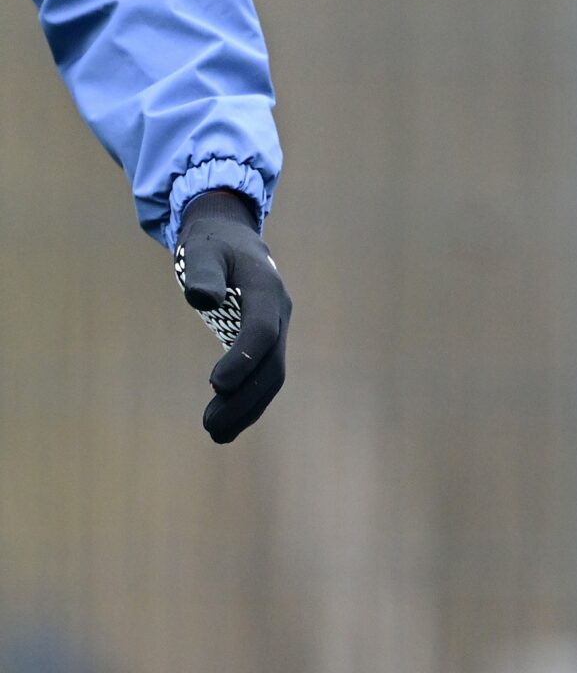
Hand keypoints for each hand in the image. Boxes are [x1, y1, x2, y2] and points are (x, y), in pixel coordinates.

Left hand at [173, 189, 290, 442]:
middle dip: (244, 399)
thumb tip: (201, 299)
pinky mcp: (267, 342)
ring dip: (247, 408)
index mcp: (267, 290)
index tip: (215, 386)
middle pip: (271, 365)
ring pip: (272, 376)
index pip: (261, 330)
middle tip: (210, 427)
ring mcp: (277, 330)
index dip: (242, 358)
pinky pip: (265, 375)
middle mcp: (279, 314)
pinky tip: (226, 423)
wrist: (232, 239)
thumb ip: (203, 272)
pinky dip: (249, 401)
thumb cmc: (212, 245)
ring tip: (214, 433)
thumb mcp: (203, 250)